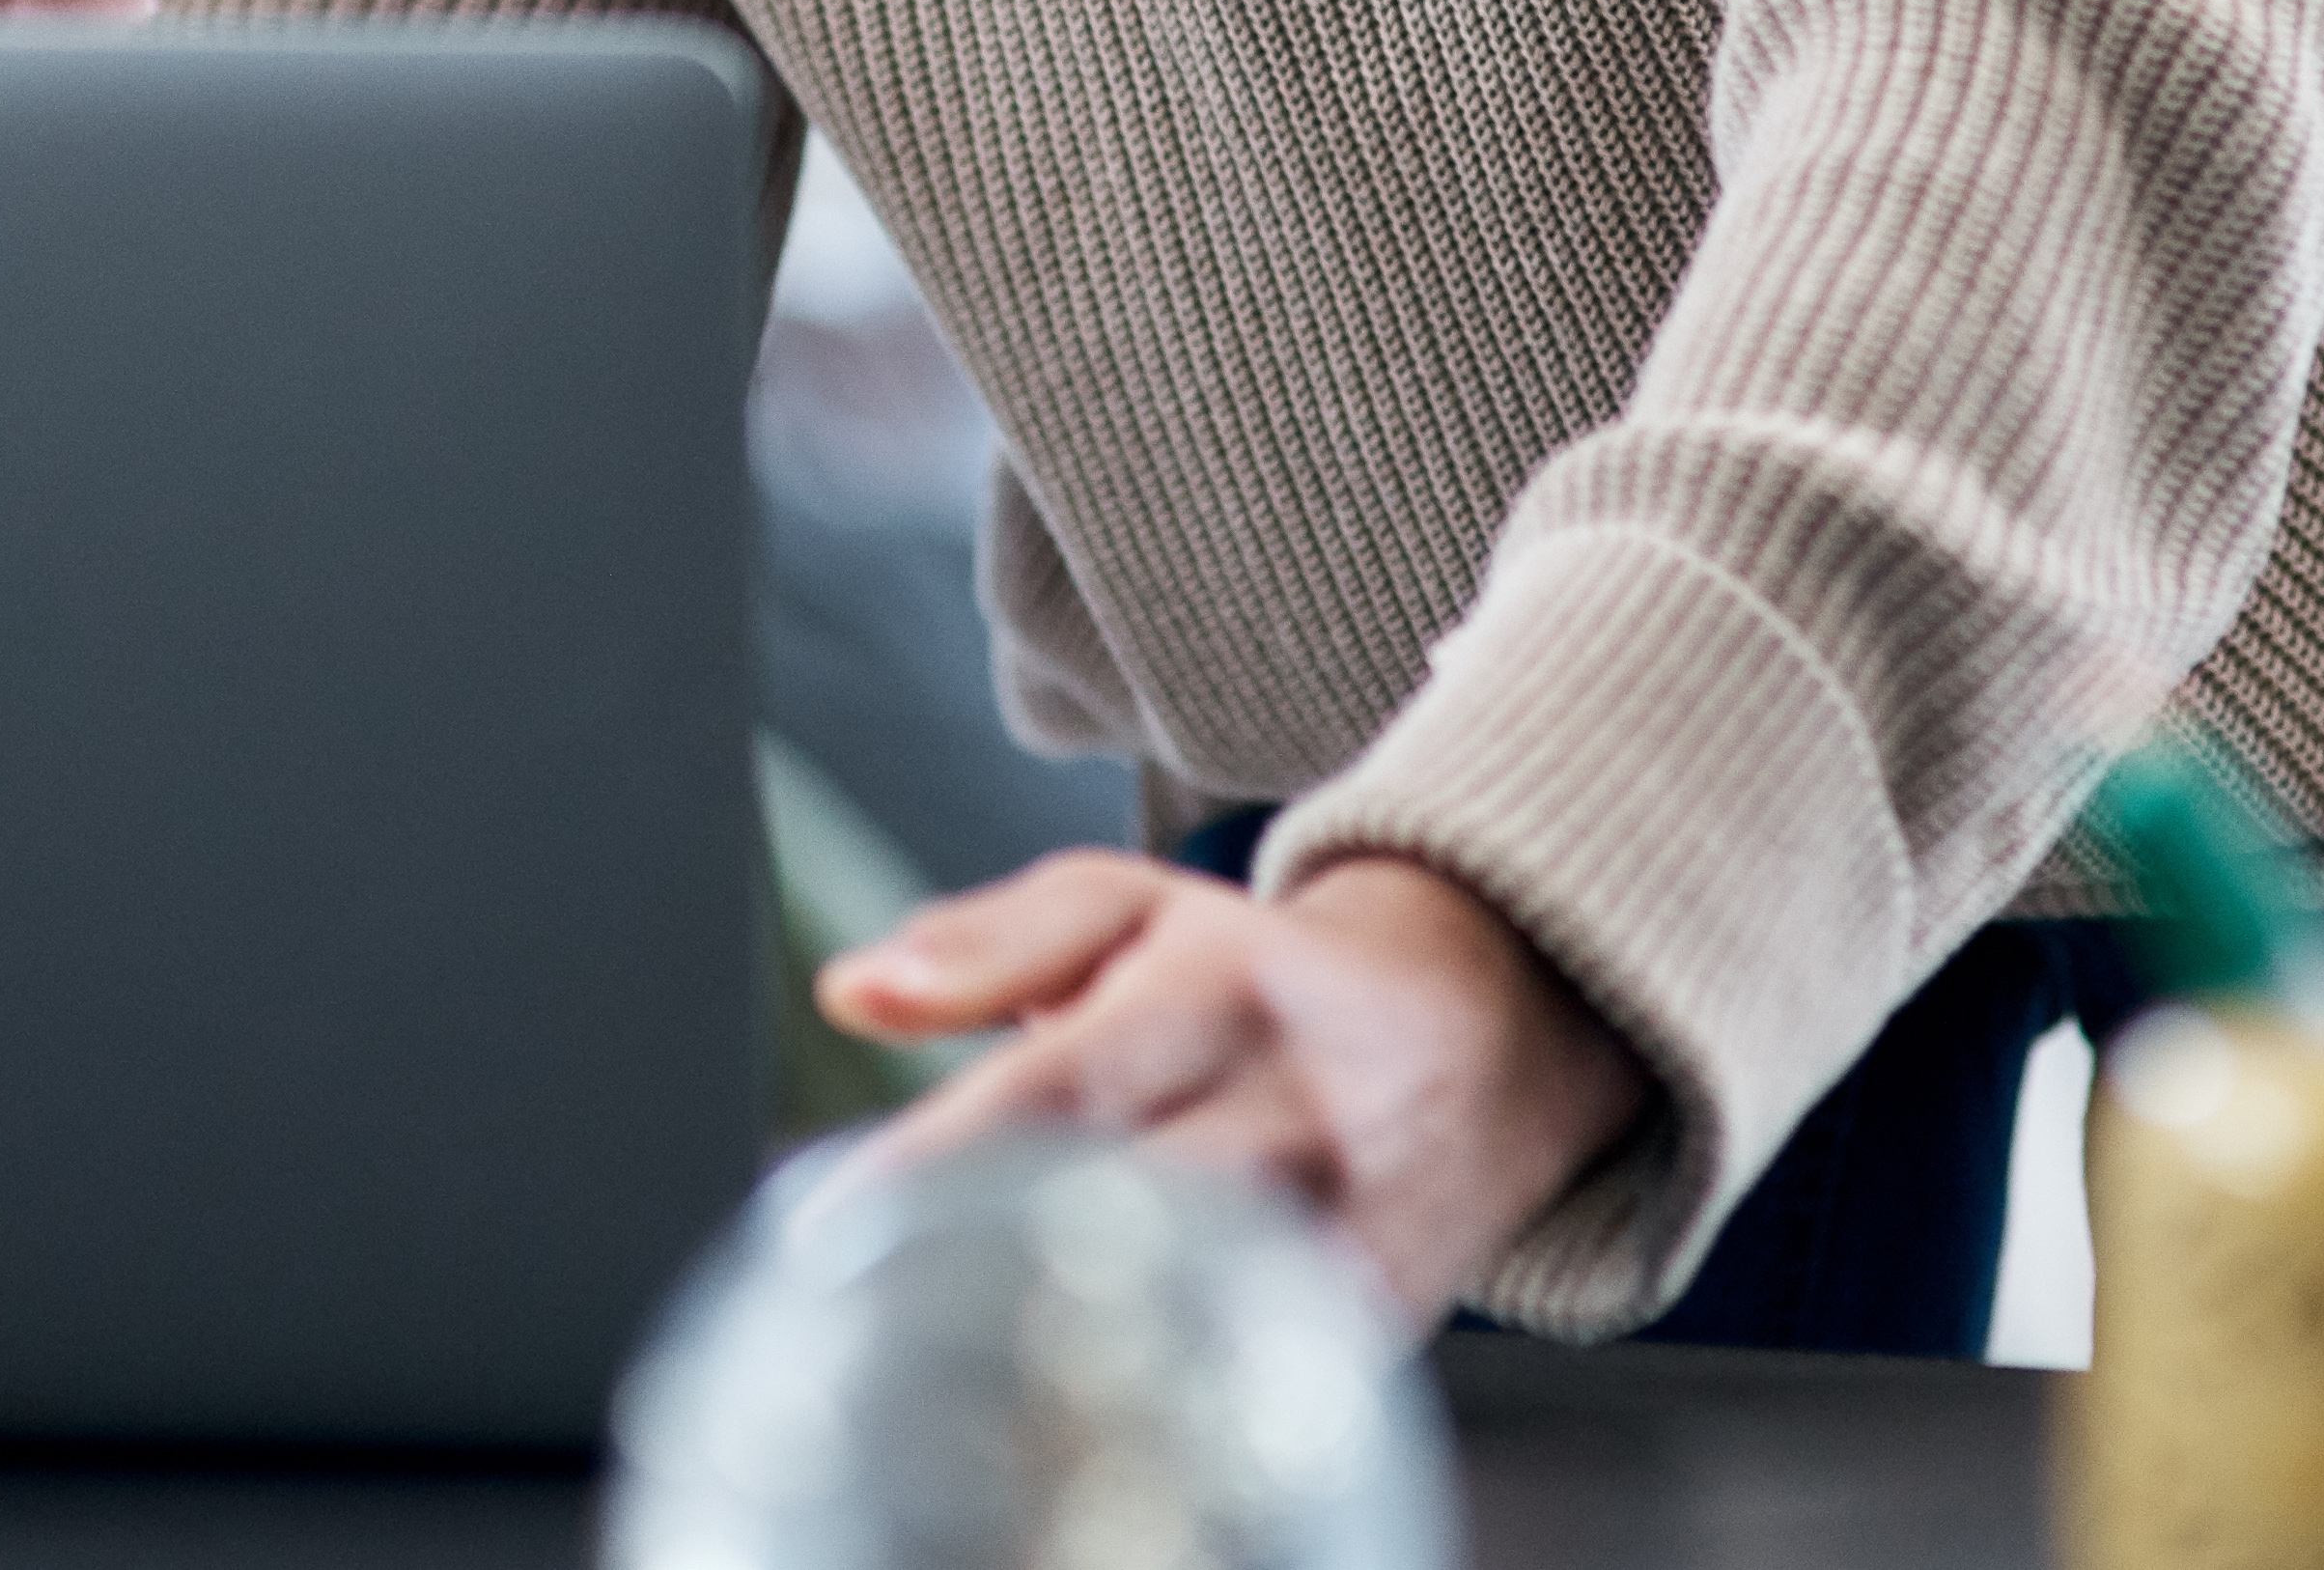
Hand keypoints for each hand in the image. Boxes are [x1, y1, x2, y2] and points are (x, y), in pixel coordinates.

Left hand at [820, 846, 1654, 1325]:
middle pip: (1135, 1205)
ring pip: (1202, 1310)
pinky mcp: (1373, 1321)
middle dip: (995, 1264)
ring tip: (952, 1377)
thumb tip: (851, 991)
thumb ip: (984, 943)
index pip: (1065, 1084)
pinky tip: (1073, 1415)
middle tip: (875, 1313)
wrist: (1489, 1030)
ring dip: (1070, 1350)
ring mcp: (1348, 1228)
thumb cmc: (1268, 973)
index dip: (945, 1160)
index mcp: (1222, 993)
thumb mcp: (1130, 908)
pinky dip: (1160, 1406)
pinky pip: (1259, 1381)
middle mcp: (1295, 1111)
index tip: (834, 1229)